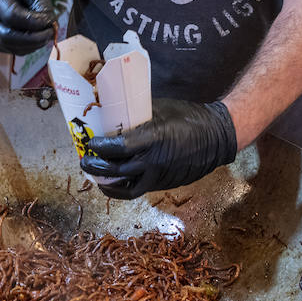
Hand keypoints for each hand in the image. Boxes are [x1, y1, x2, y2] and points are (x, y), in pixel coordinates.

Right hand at [0, 0, 55, 54]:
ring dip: (31, 45)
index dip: (33, 23)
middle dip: (32, 39)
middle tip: (50, 34)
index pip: (12, 16)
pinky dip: (25, 47)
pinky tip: (35, 39)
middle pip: (6, 36)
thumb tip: (50, 29)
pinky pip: (8, 48)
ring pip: (8, 46)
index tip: (50, 23)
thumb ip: (43, 8)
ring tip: (45, 36)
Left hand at [81, 98, 237, 199]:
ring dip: (106, 183)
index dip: (100, 147)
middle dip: (96, 167)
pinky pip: (137, 190)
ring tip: (95, 176)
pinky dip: (121, 188)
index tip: (91, 142)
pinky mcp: (163, 185)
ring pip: (125, 187)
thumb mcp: (161, 109)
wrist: (216, 138)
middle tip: (85, 161)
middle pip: (116, 171)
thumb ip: (138, 116)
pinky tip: (112, 183)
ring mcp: (159, 177)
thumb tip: (115, 115)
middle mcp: (154, 162)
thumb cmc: (189, 118)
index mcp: (153, 139)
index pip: (118, 148)